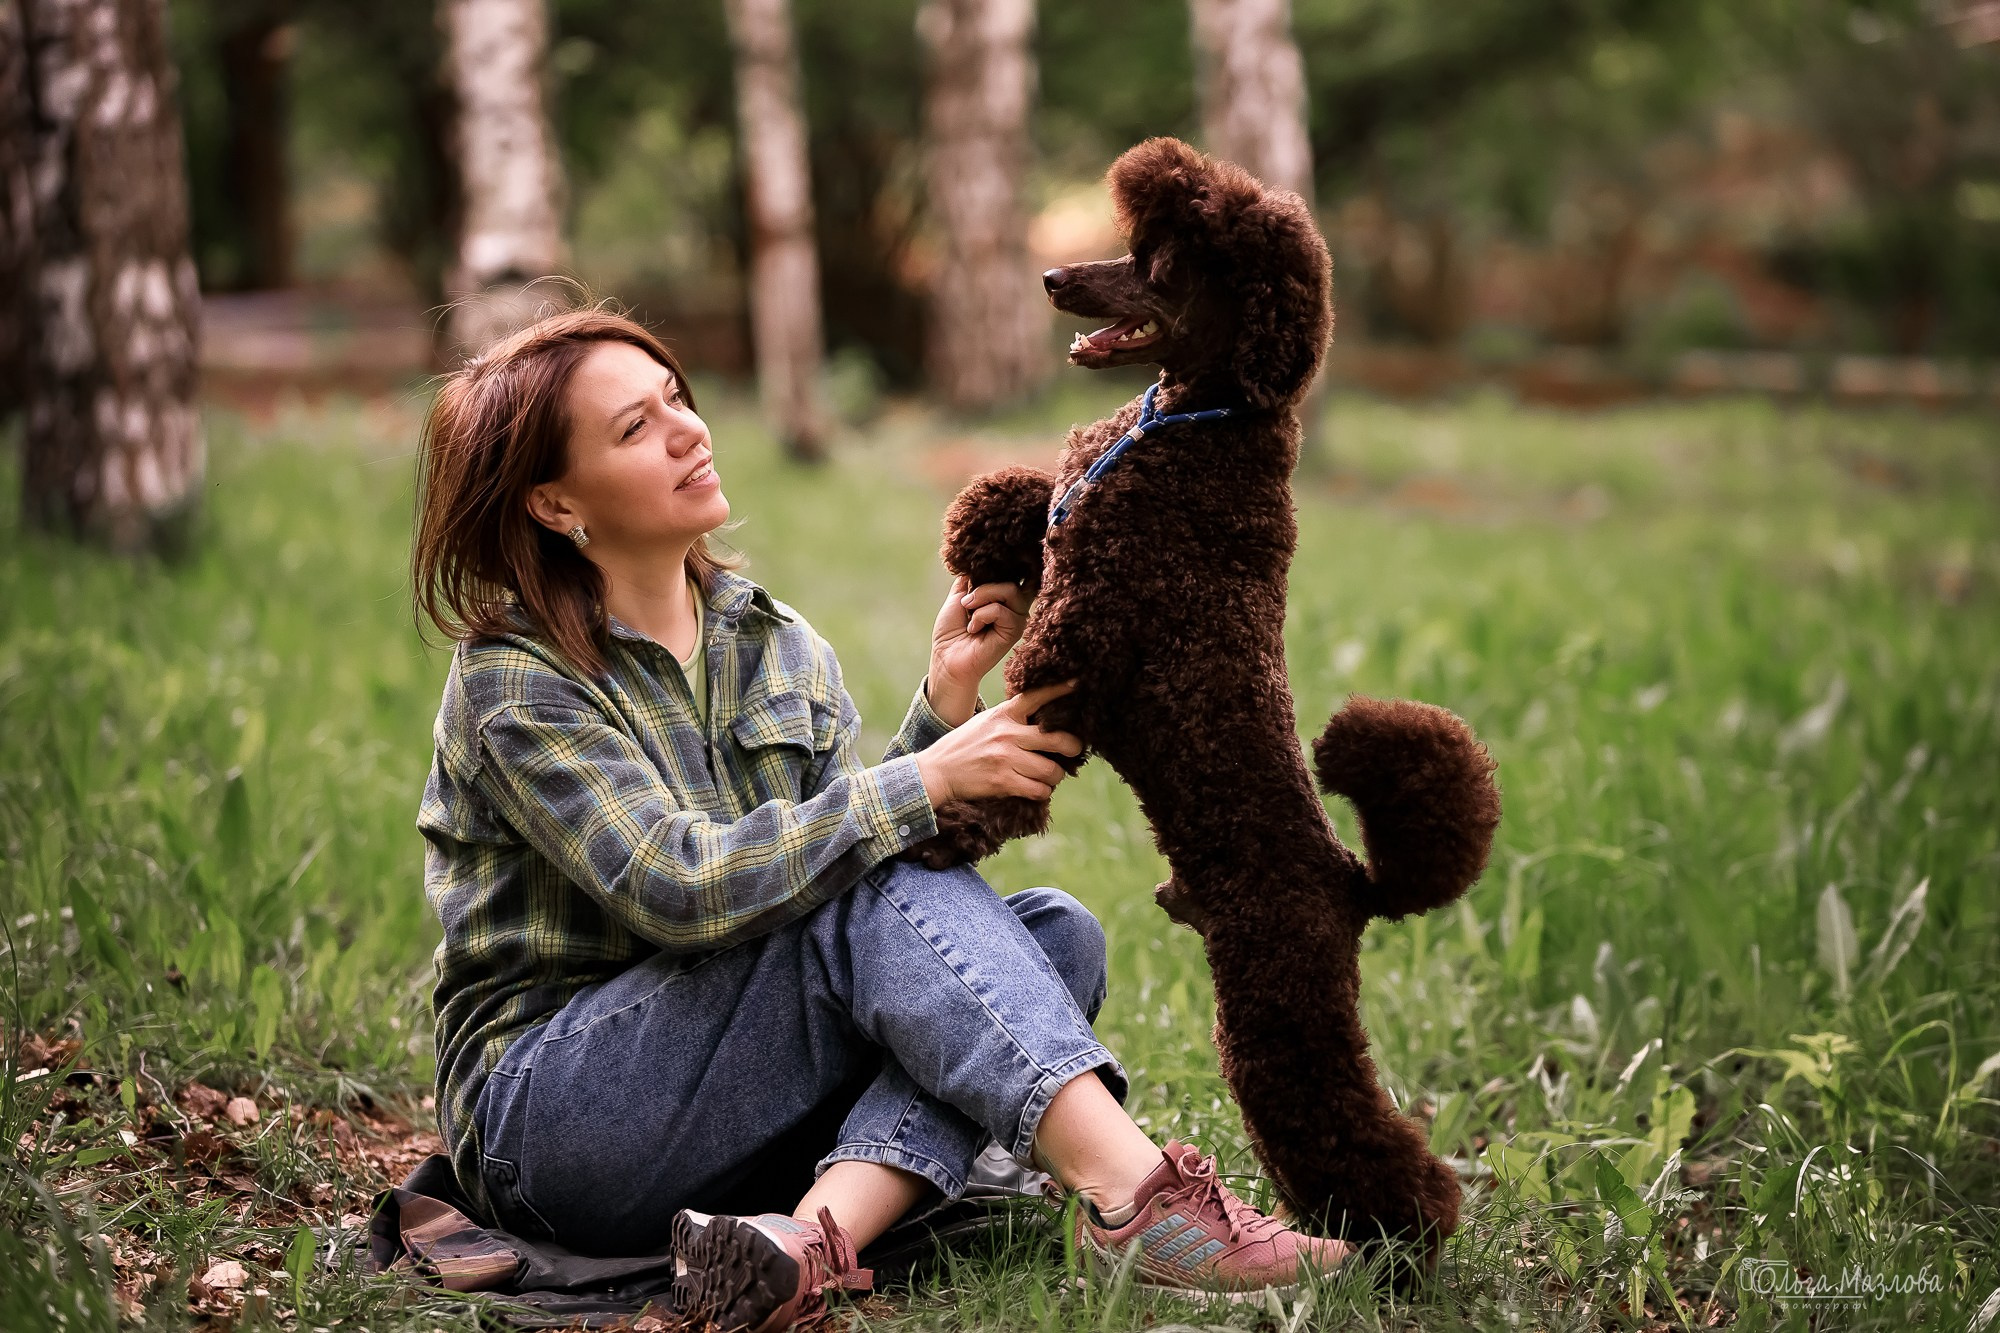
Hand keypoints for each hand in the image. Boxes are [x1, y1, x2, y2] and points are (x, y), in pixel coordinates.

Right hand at [915, 681, 1081, 805]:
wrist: (936, 771)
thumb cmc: (963, 746)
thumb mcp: (985, 722)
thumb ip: (1010, 720)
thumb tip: (1042, 725)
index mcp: (1003, 714)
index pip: (1036, 697)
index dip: (1059, 690)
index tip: (1077, 683)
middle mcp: (1008, 734)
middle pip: (1057, 739)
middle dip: (1073, 748)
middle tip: (1073, 751)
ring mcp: (1006, 758)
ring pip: (1052, 770)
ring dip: (1055, 777)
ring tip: (1049, 777)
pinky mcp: (1003, 781)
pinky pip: (1039, 790)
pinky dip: (1042, 792)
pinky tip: (1036, 789)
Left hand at [927, 574, 1033, 725]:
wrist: (946, 656)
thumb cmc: (951, 630)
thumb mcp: (959, 596)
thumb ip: (972, 578)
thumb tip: (983, 562)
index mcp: (1003, 596)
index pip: (1015, 572)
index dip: (1009, 564)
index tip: (992, 564)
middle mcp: (1014, 606)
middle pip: (1014, 577)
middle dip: (986, 585)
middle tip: (966, 601)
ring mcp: (1017, 619)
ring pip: (1011, 591)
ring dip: (983, 597)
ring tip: (968, 612)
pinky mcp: (1015, 632)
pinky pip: (1001, 610)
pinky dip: (982, 615)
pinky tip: (973, 629)